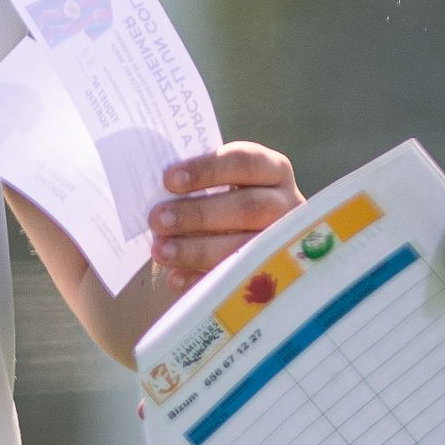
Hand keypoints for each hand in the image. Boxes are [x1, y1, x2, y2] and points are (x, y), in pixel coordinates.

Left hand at [149, 143, 300, 288]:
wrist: (252, 234)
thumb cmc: (225, 199)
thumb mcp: (222, 183)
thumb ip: (198, 184)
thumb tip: (159, 193)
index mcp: (274, 170)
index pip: (244, 162)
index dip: (207, 170)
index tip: (169, 179)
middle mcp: (286, 205)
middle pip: (248, 207)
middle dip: (199, 214)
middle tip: (158, 219)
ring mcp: (284, 243)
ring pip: (244, 247)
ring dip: (198, 249)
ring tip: (161, 250)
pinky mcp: (273, 277)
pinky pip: (238, 282)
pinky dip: (204, 280)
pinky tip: (176, 278)